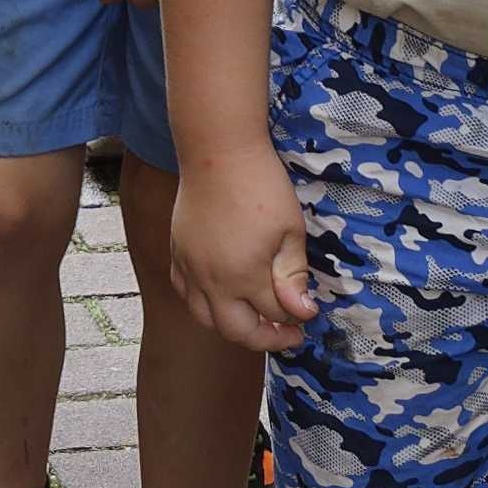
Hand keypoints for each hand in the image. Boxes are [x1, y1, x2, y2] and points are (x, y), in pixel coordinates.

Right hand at [167, 149, 317, 353]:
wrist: (217, 149)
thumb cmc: (261, 186)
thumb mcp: (290, 231)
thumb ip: (294, 276)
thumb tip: (302, 312)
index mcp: (244, 275)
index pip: (274, 314)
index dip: (297, 317)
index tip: (309, 311)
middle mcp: (212, 279)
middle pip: (237, 330)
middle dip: (265, 338)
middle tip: (287, 331)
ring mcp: (190, 266)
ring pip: (204, 318)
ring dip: (230, 326)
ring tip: (252, 317)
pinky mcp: (177, 251)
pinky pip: (184, 292)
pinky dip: (201, 304)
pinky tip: (219, 295)